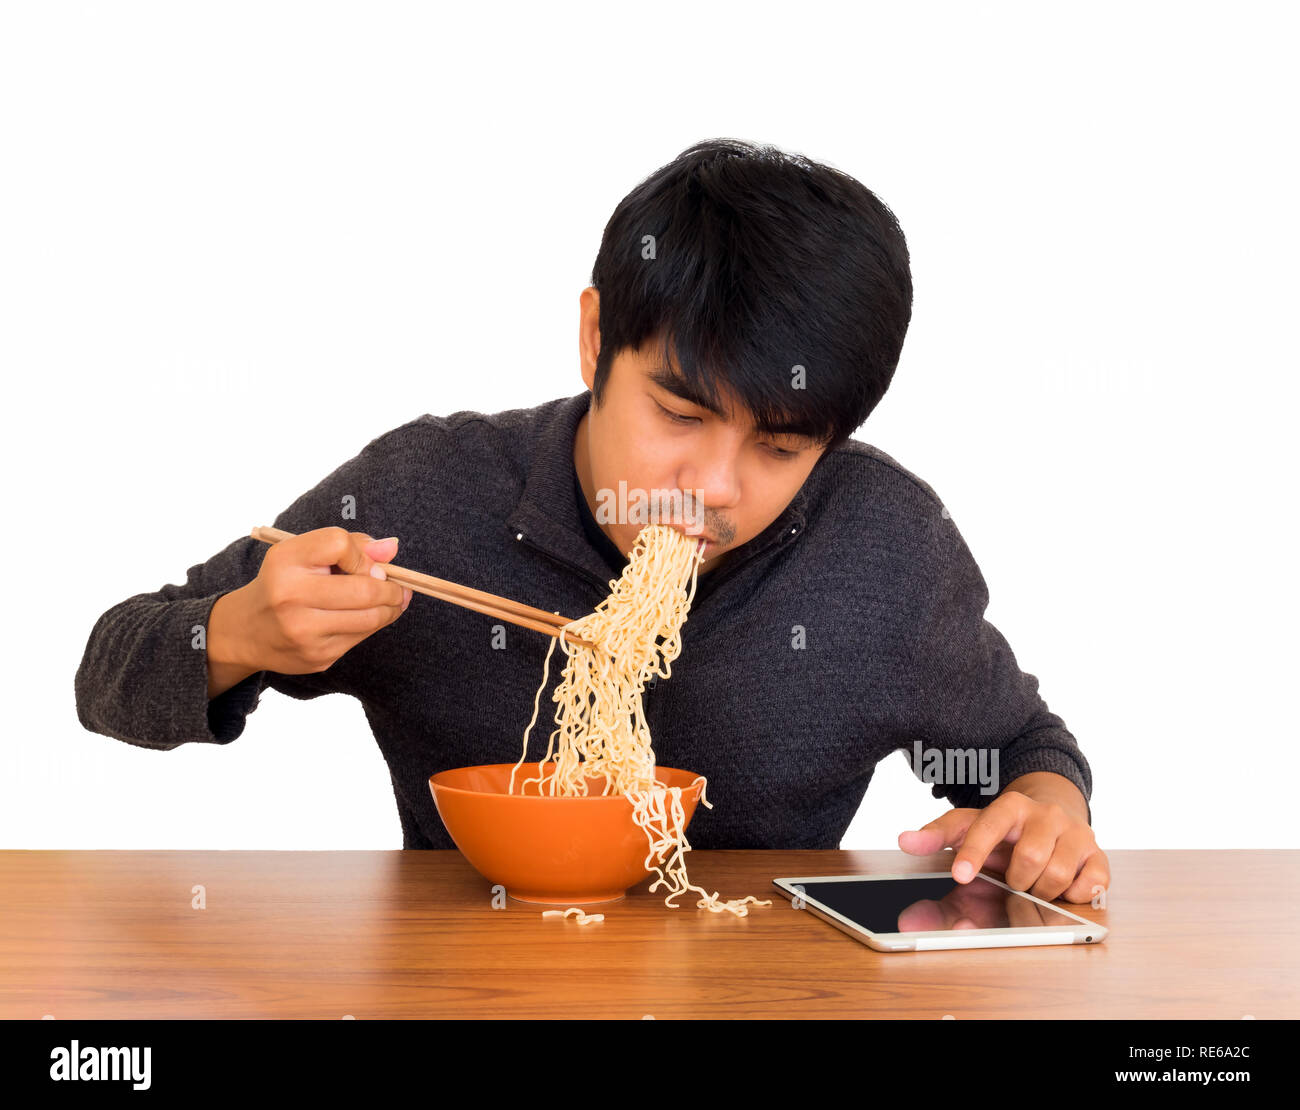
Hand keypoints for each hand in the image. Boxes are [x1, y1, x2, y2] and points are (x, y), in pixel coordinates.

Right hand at [228, 527, 411, 676]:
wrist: (246, 631)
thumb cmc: (284, 582)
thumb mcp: (304, 553)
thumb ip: (350, 545)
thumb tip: (392, 548)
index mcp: (285, 562)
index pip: (340, 544)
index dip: (363, 553)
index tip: (368, 562)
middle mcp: (290, 597)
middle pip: (365, 589)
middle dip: (392, 588)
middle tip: (398, 586)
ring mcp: (304, 632)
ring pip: (370, 618)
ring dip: (391, 608)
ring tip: (393, 600)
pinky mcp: (317, 656)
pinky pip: (361, 638)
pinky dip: (373, 624)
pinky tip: (369, 616)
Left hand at [898, 790, 1110, 903]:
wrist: (1052, 816)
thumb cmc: (1005, 829)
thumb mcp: (969, 827)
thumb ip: (936, 836)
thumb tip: (904, 841)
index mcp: (1010, 805)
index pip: (988, 826)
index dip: (974, 853)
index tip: (960, 876)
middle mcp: (1046, 814)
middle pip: (1028, 859)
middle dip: (1014, 881)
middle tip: (1012, 881)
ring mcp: (1076, 832)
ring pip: (1058, 875)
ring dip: (1040, 891)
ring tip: (1033, 884)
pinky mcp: (1098, 853)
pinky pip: (1092, 883)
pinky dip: (1075, 894)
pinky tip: (1064, 888)